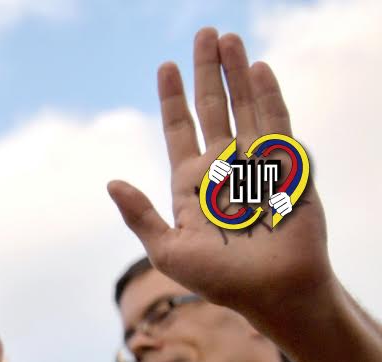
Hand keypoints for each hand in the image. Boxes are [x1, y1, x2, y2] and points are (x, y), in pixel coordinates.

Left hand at [107, 28, 330, 315]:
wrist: (270, 291)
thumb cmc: (219, 279)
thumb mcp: (168, 251)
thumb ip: (141, 217)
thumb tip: (111, 182)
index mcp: (192, 185)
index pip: (180, 131)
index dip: (172, 100)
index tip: (165, 67)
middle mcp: (224, 167)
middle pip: (213, 109)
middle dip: (207, 72)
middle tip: (204, 33)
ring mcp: (256, 163)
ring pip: (243, 107)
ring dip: (235, 73)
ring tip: (226, 38)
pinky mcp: (286, 166)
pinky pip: (275, 123)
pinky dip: (266, 95)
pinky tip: (256, 69)